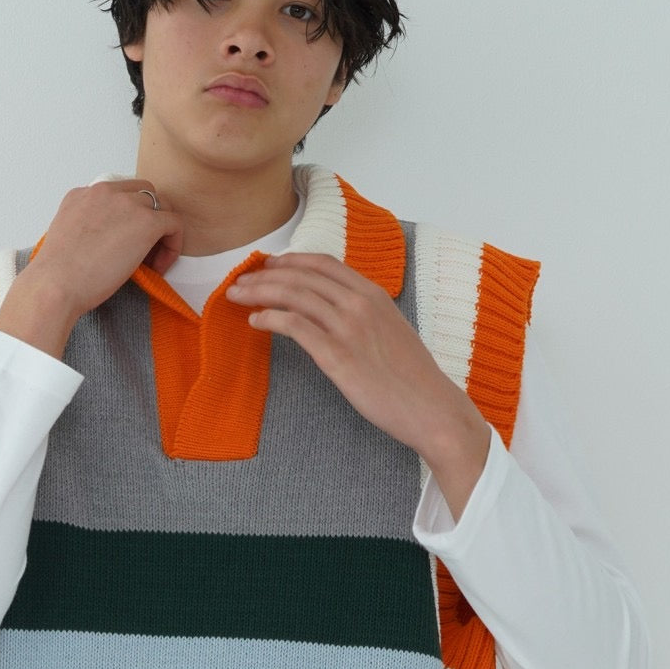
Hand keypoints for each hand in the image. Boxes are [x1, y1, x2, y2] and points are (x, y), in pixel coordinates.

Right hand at [0, 181, 182, 356]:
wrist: (56, 284)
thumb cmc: (57, 275)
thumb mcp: (67, 237)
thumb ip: (87, 228)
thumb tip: (107, 242)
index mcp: (83, 195)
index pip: (119, 194)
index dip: (129, 218)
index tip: (125, 245)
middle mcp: (105, 191)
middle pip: (143, 194)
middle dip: (149, 219)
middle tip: (143, 252)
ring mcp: (126, 204)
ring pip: (162, 206)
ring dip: (161, 232)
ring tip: (152, 262)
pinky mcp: (146, 222)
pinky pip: (174, 223)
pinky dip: (173, 245)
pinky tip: (159, 267)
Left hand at [226, 253, 490, 517]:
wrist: (432, 408)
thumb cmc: (412, 377)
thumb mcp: (391, 330)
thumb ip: (364, 314)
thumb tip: (334, 311)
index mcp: (373, 293)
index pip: (323, 263)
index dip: (290, 260)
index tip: (269, 266)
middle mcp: (359, 303)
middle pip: (301, 275)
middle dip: (265, 274)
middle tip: (241, 280)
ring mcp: (348, 327)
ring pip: (293, 294)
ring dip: (259, 292)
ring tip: (237, 296)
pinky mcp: (337, 355)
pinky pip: (294, 326)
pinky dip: (270, 318)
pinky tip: (256, 322)